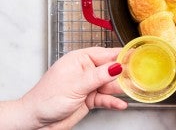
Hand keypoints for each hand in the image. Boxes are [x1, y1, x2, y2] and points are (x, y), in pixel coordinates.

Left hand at [1, 47, 127, 128]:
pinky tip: (120, 104)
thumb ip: (99, 75)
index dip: (122, 55)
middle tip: (140, 75)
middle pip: (111, 69)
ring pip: (110, 84)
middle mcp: (85, 70)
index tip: (136, 55)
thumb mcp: (76, 85)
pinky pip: (105, 98)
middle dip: (124, 73)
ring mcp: (88, 85)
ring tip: (134, 90)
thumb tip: (116, 66)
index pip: (106, 54)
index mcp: (80, 59)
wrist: (35, 122)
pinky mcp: (89, 99)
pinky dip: (113, 101)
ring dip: (120, 88)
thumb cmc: (46, 99)